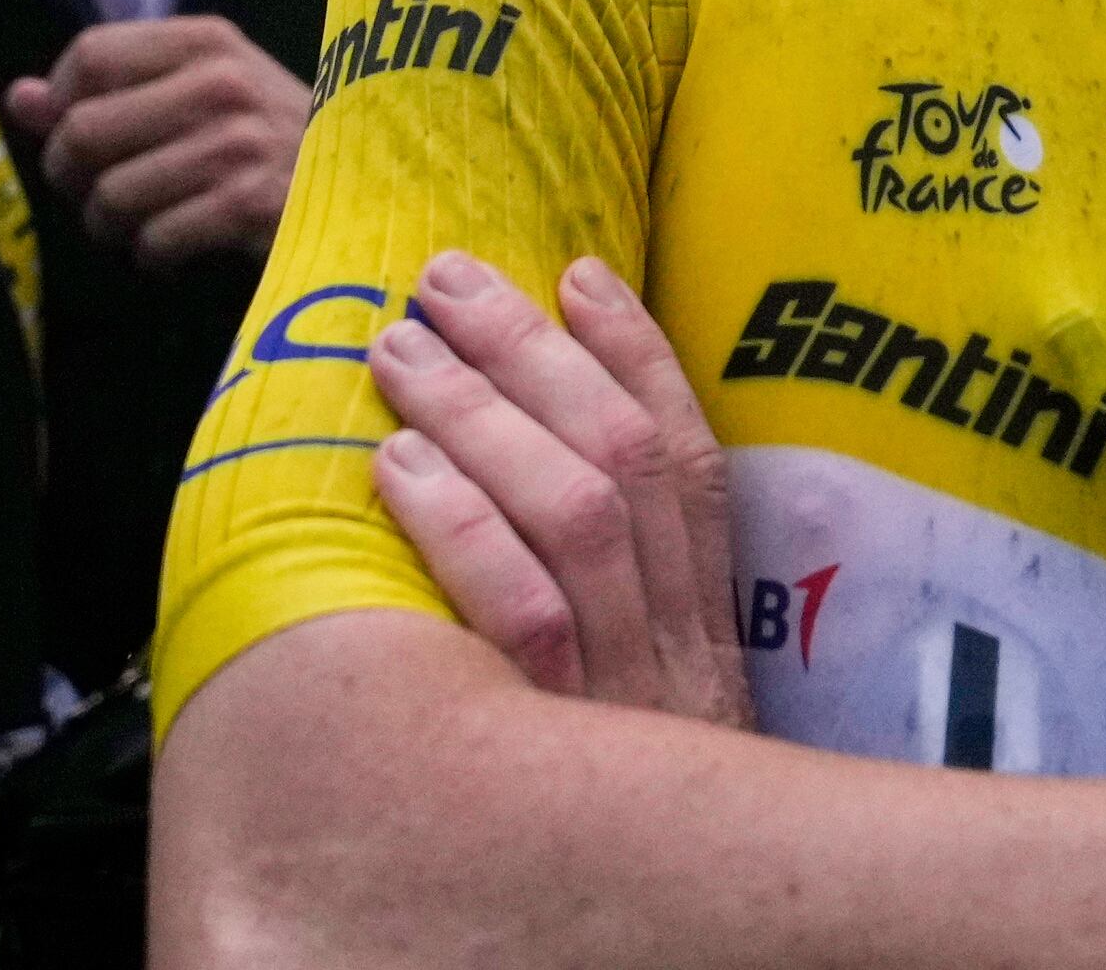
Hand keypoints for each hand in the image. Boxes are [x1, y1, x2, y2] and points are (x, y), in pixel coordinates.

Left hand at [2, 15, 308, 271]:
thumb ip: (110, 89)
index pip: (91, 53)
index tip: (75, 134)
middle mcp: (222, 81)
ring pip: (111, 193)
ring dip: (110, 225)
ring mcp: (238, 142)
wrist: (372, 186)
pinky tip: (175, 248)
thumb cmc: (272, 138)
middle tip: (98, 194)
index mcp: (208, 40)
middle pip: (84, 128)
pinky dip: (152, 254)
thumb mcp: (201, 92)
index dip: (61, 102)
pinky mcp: (250, 203)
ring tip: (140, 224)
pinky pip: (154, 238)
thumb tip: (18, 99)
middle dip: (71, 177)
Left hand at [367, 250, 755, 726]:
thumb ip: (605, 625)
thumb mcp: (640, 725)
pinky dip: (463, 523)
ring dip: (484, 414)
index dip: (641, 358)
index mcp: (709, 637)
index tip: (577, 271)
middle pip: (626, 464)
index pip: (693, 466)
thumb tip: (514, 476)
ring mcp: (631, 696)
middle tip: (442, 281)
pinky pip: (522, 611)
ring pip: (577, 514)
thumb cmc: (601, 833)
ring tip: (400, 350)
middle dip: (534, 355)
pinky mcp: (565, 747)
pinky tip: (396, 463)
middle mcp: (685, 653)